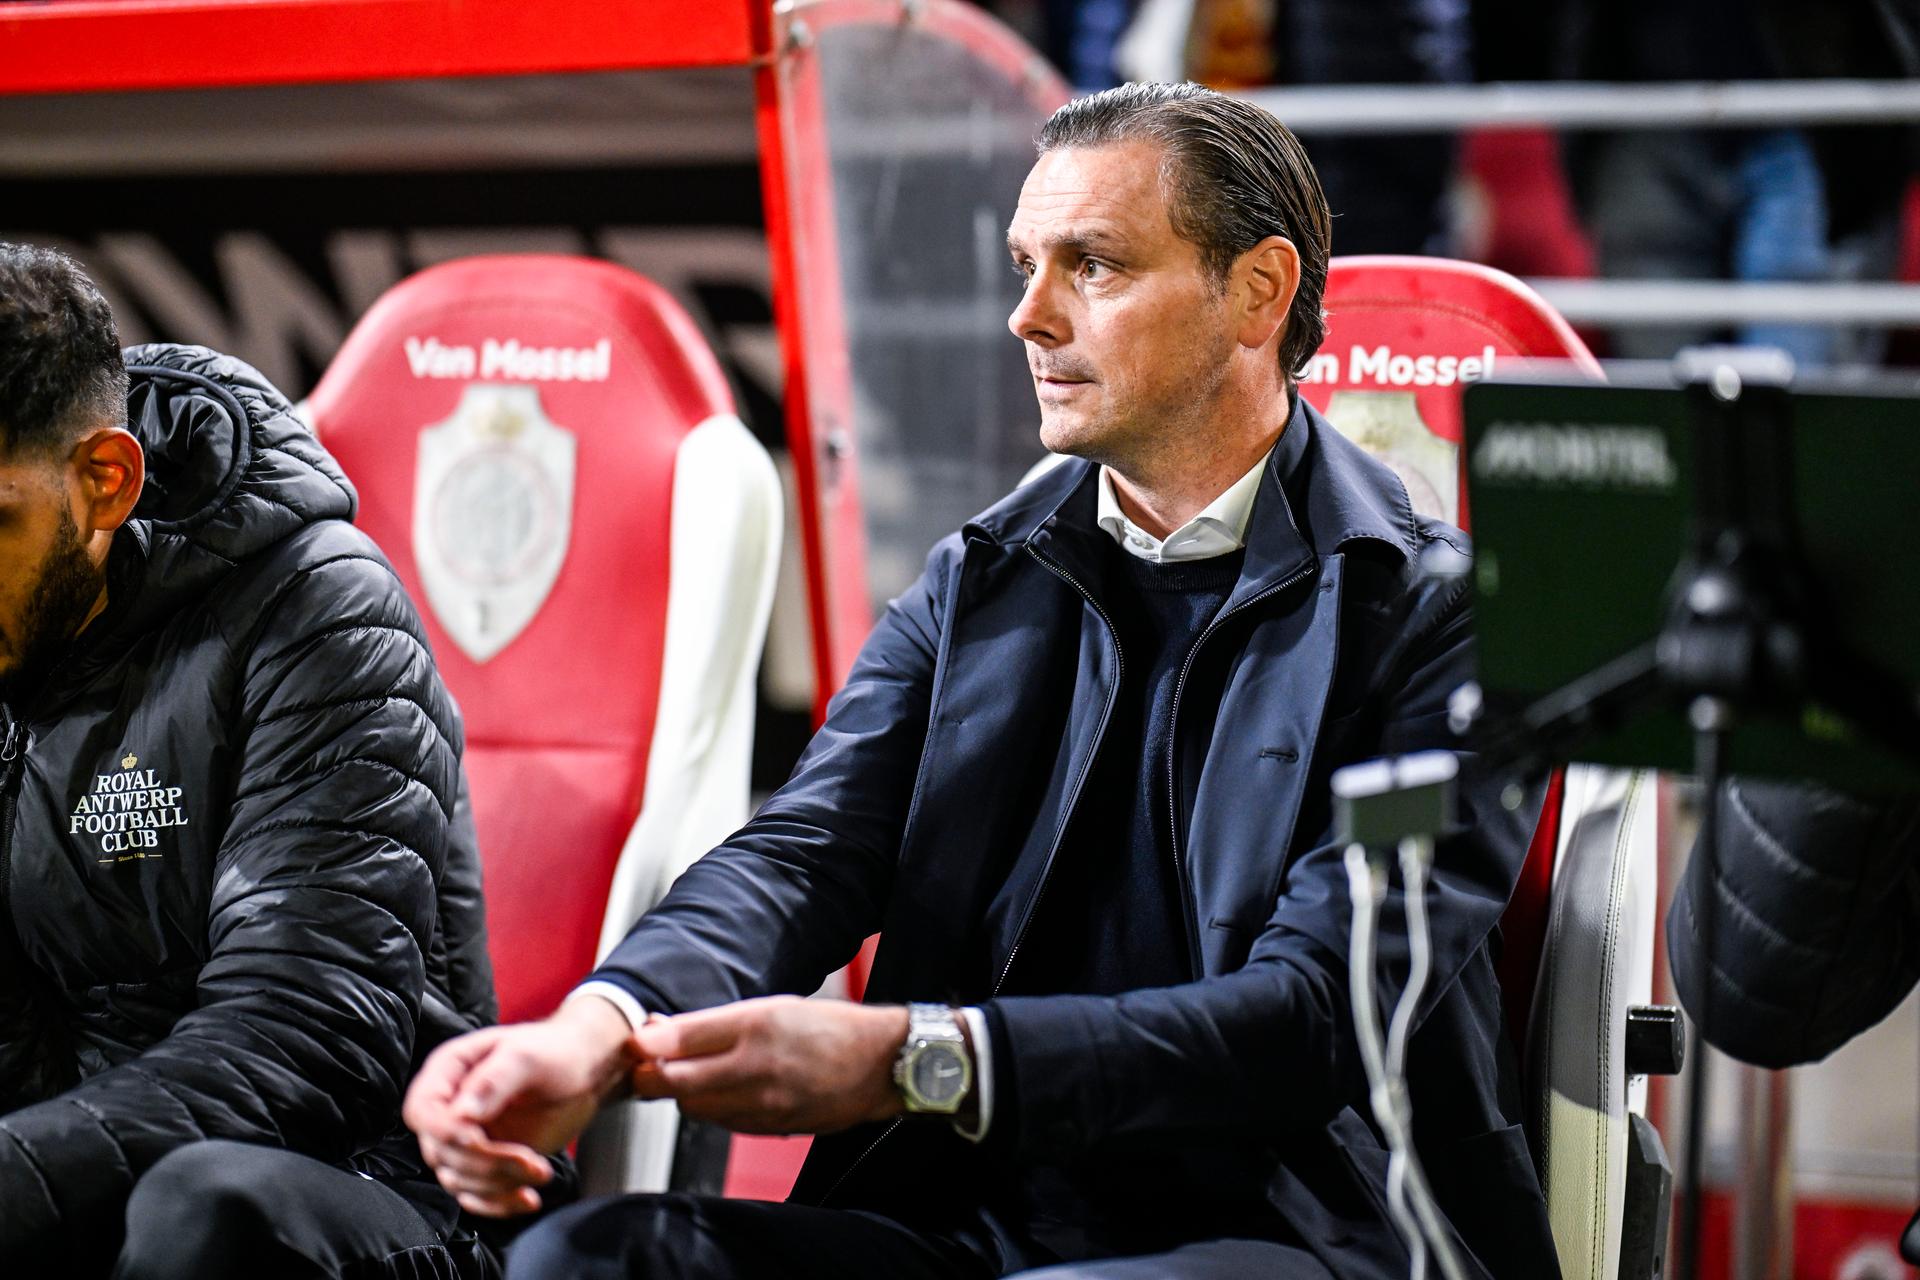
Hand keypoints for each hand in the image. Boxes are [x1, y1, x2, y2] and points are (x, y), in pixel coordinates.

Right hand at [403, 996, 637, 1216]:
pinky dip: (497, 1204)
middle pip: (440, 1151)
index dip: (446, 1133)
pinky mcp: (482, 1162)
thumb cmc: (556, 1051)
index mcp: (450, 1069)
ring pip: (456, 1178)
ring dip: (497, 1185)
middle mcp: (448, 1105)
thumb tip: (460, 1114)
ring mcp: (463, 1137)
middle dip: (486, 1164)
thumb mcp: (528, 1057)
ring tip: (541, 1172)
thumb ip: (493, 1081)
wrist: (583, 1070)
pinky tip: (527, 1200)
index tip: (480, 1141)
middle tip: (532, 1163)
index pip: (423, 1111)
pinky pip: (473, 1194)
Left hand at [629, 996, 909, 1134]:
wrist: (878, 1065)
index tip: (633, 1041)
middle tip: (644, 1066)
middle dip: (651, 1076)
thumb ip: (711, 1024)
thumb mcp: (770, 1008)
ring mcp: (763, 1103)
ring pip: (695, 1107)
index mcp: (755, 1024)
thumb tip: (657, 1029)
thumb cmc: (825, 1028)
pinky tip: (722, 1091)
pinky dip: (711, 1108)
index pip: (680, 1040)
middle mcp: (756, 1066)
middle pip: (677, 1082)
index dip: (646, 1044)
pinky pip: (721, 1122)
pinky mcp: (769, 1128)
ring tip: (688, 1073)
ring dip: (682, 1093)